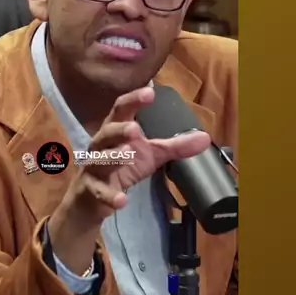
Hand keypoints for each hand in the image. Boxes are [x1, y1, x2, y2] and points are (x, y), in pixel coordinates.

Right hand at [47, 86, 209, 275]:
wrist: (92, 199)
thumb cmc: (121, 167)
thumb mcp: (150, 155)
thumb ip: (175, 146)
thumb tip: (205, 138)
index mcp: (116, 130)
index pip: (122, 110)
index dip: (134, 100)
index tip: (150, 93)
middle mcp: (102, 145)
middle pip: (106, 132)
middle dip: (119, 129)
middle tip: (134, 129)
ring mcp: (94, 167)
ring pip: (100, 160)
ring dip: (113, 157)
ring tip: (126, 155)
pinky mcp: (91, 190)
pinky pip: (98, 192)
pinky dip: (110, 196)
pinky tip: (121, 201)